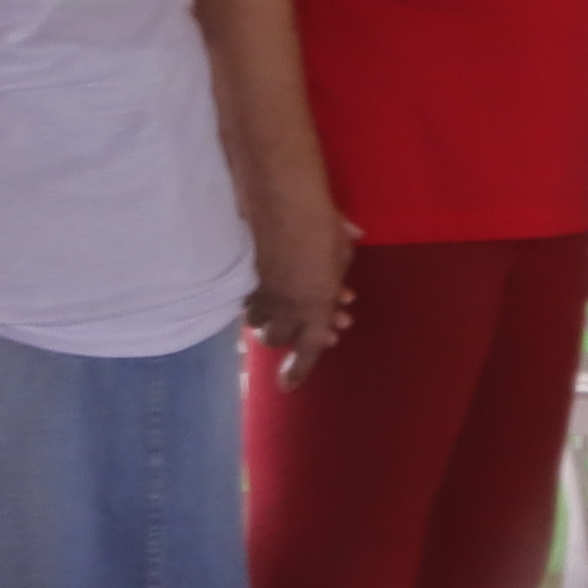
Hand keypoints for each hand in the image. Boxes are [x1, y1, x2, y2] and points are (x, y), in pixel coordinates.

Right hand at [248, 192, 359, 378]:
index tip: (288, 387)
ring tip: (276, 309)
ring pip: (257, 324)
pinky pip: (244, 300)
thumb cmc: (322, 226)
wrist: (282, 201)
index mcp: (316, 309)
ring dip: (268, 321)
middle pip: (278, 340)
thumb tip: (345, 281)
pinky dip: (253, 301)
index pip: (307, 351)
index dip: (297, 372)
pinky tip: (258, 290)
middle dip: (288, 338)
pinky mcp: (242, 277)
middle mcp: (286, 309)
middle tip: (299, 327)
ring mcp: (261, 294)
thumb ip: (339, 273)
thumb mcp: (341, 252)